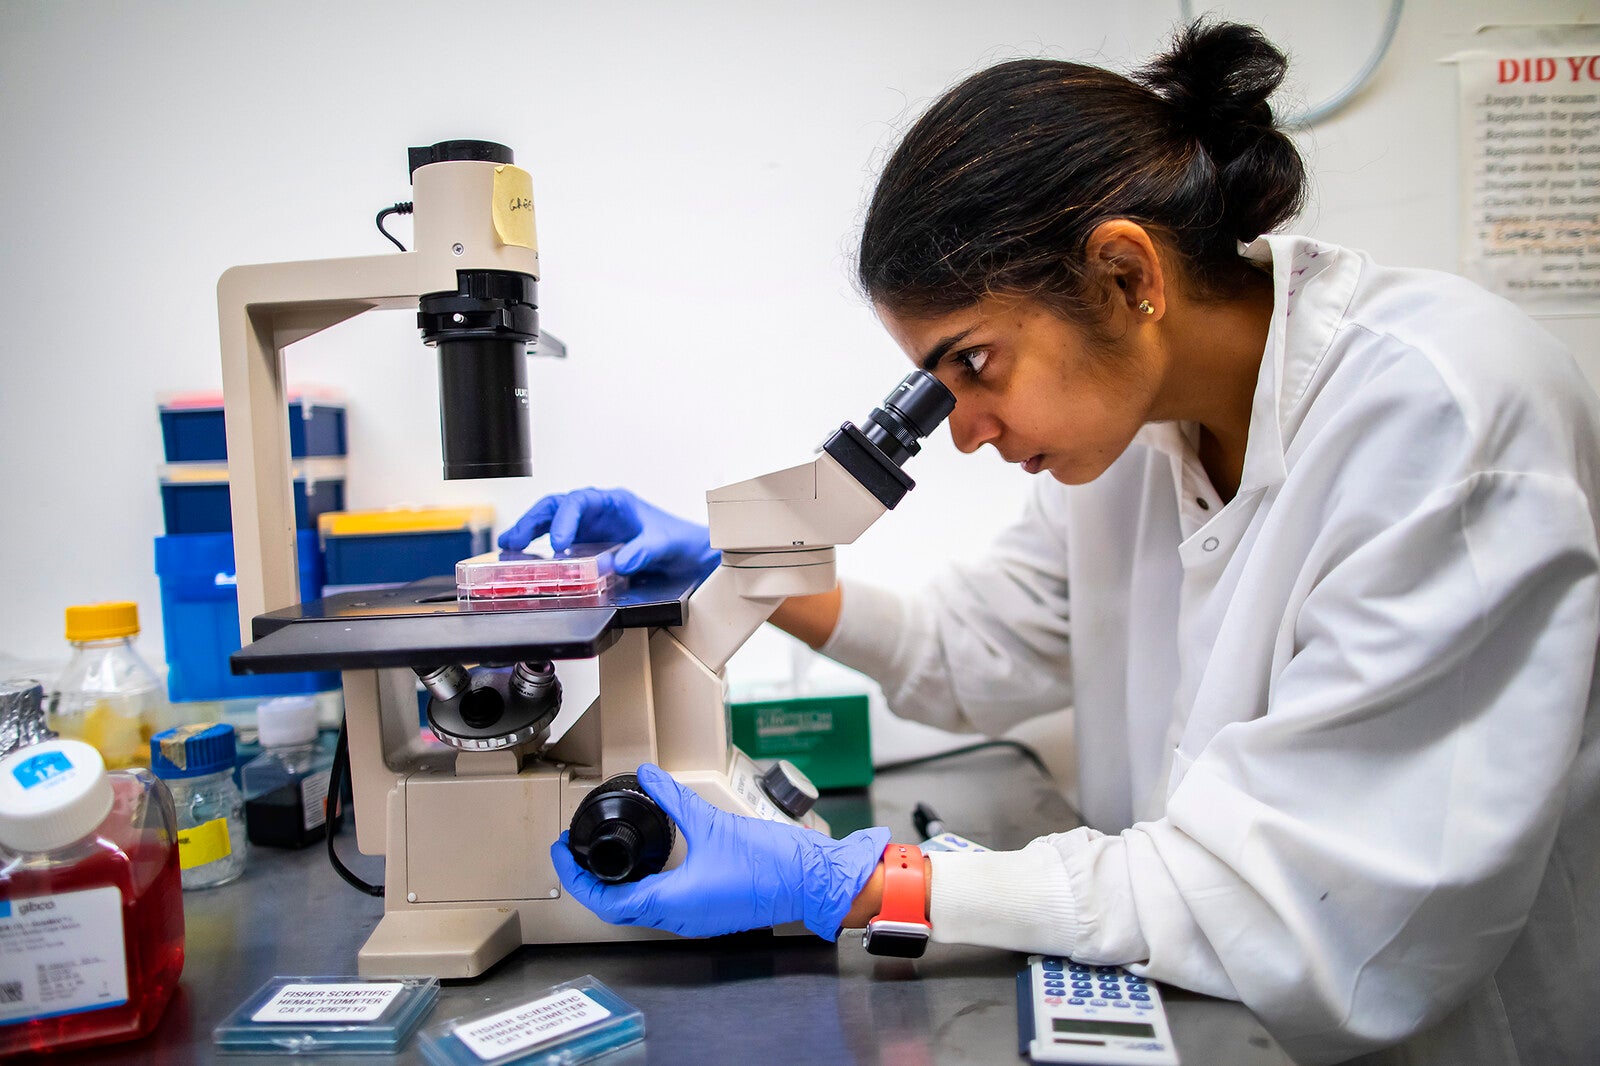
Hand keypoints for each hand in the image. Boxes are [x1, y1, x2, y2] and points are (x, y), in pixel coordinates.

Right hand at [498, 487, 718, 575]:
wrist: (691, 553)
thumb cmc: (680, 540)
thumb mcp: (667, 544)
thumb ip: (646, 550)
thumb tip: (621, 561)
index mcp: (615, 502)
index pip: (580, 502)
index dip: (565, 520)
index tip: (558, 544)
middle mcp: (599, 511)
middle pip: (557, 507)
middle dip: (533, 521)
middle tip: (514, 541)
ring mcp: (591, 527)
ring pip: (552, 521)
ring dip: (530, 531)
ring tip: (508, 546)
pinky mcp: (589, 545)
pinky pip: (559, 541)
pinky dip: (540, 547)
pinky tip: (524, 558)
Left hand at [551, 763, 889, 938]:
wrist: (812, 881)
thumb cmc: (772, 862)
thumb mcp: (713, 821)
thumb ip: (674, 799)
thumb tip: (647, 776)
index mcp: (673, 902)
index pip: (606, 901)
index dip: (578, 878)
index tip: (565, 853)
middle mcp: (680, 919)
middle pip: (617, 909)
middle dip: (591, 881)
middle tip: (575, 852)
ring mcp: (695, 921)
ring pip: (640, 911)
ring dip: (617, 888)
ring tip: (604, 858)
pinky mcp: (709, 914)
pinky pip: (663, 908)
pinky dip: (644, 890)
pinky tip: (647, 868)